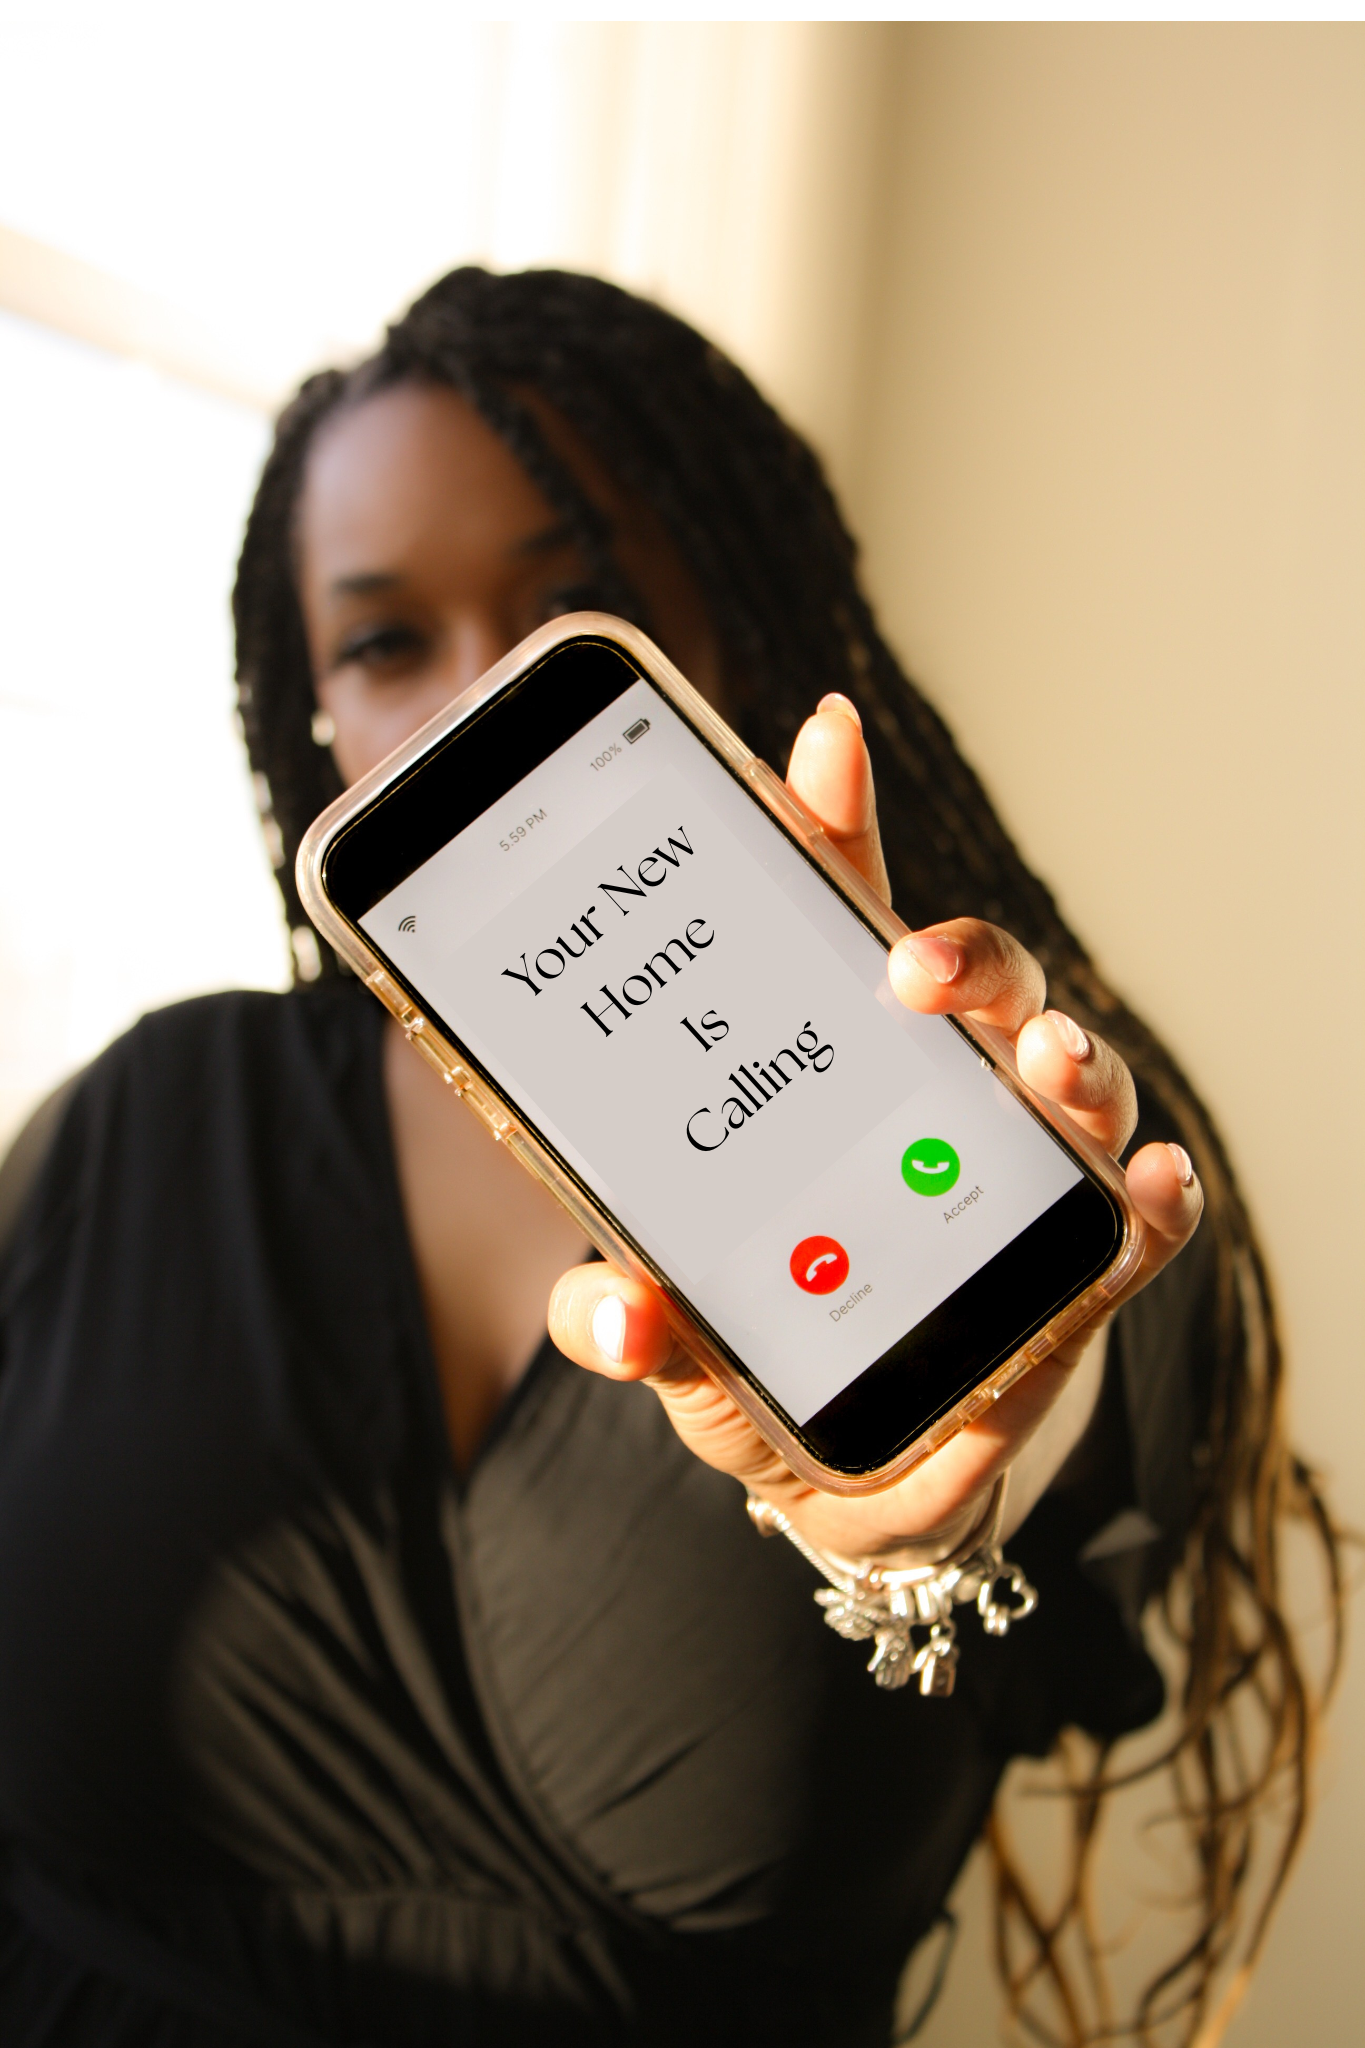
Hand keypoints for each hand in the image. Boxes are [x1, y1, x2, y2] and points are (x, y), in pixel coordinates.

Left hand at [547, 695, 1202, 1562]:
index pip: (828, 928)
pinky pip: (1132, 1220)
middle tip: (912, 969)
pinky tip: (1141, 1180)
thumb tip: (612, 1314)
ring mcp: (1013, 1172)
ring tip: (1042, 1060)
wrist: (856, 1469)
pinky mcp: (1075, 1268)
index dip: (831, 828)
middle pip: (969, 982)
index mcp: (823, 1075)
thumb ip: (624, 1319)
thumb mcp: (677, 1335)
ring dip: (1066, 1052)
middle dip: (960, 953)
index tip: (822, 741)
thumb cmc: (764, 1354)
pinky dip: (1148, 1197)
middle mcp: (932, 1097)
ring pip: (1065, 1070)